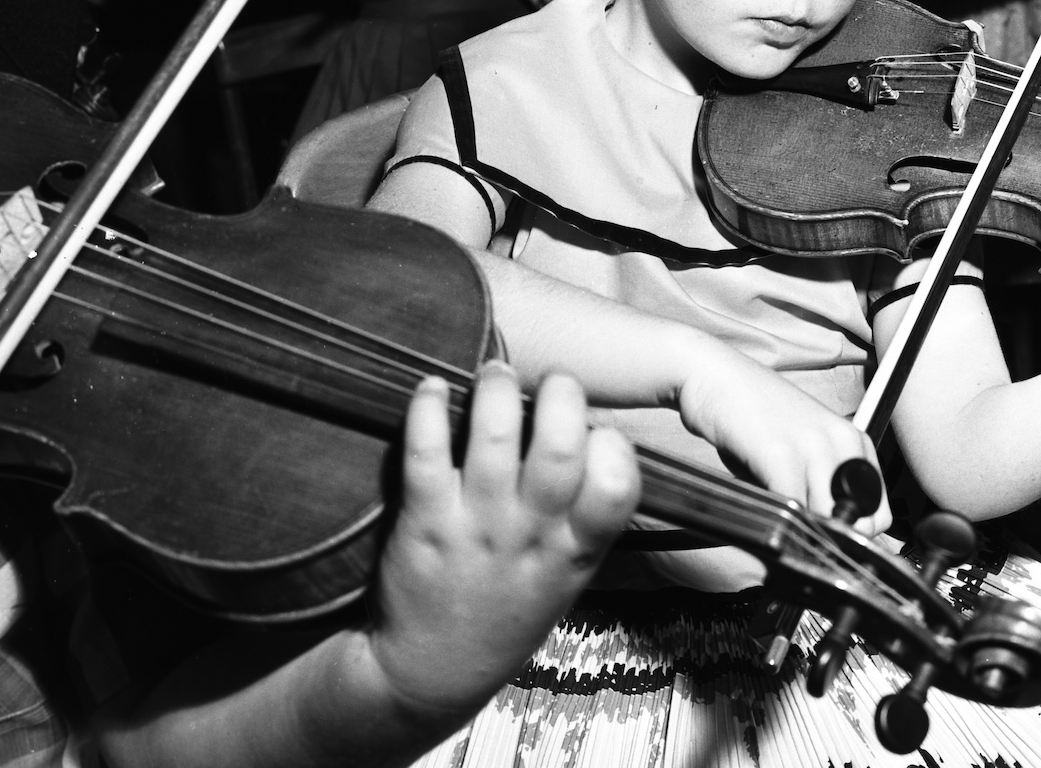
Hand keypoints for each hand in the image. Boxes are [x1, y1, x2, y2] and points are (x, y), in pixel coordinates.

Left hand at [367, 367, 638, 719]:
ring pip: (494, 439)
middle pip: (561, 449)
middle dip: (562, 396)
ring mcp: (476, 527)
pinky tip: (433, 388)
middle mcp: (531, 535)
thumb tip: (595, 430)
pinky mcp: (423, 521)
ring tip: (496, 372)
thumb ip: (588, 514)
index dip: (612, 443)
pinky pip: (425, 451)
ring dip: (497, 389)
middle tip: (550, 383)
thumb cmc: (509, 608)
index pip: (616, 485)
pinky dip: (428, 408)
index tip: (596, 430)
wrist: (433, 670)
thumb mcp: (570, 575)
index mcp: (576, 549)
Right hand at [676, 348, 890, 533]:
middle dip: (828, 540)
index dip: (854, 537)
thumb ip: (822, 486)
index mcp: (853, 441)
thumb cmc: (755, 417)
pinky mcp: (779, 454)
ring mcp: (813, 446)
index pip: (879, 514)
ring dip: (804, 535)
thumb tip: (832, 537)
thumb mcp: (802, 450)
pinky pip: (792, 507)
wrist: (716, 377)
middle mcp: (842, 442)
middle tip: (801, 541)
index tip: (829, 542)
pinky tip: (766, 517)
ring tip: (782, 528)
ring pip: (827, 520)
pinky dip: (781, 524)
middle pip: (855, 523)